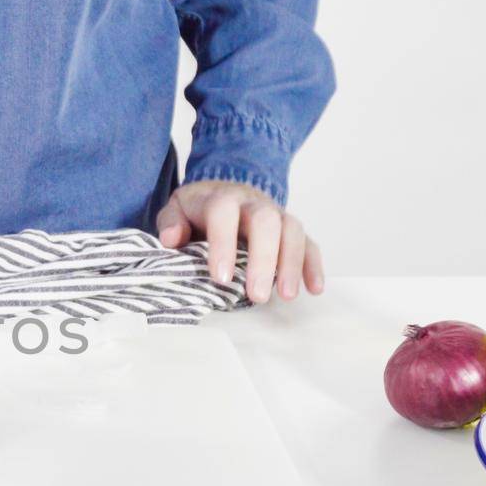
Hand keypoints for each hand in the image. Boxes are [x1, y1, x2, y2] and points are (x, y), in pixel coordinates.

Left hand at [155, 180, 323, 303]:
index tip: (221, 278)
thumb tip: (172, 240)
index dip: (224, 244)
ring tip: (287, 296)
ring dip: (291, 264)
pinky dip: (313, 265)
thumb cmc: (198, 209)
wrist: (224, 190)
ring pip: (291, 231)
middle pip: (266, 221)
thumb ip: (171, 222)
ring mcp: (276, 214)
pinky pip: (308, 242)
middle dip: (264, 259)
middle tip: (258, 295)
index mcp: (221, 198)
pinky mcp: (291, 229)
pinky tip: (314, 289)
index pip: (224, 214)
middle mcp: (253, 203)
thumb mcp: (177, 210)